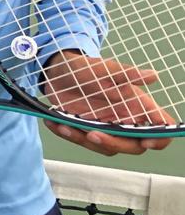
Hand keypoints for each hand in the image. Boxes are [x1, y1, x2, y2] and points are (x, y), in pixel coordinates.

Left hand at [43, 50, 173, 155]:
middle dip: (114, 143)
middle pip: (133, 145)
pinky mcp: (86, 130)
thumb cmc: (85, 67)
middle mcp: (124, 119)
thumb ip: (126, 74)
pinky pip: (82, 141)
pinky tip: (55, 123)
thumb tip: (152, 75)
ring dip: (85, 140)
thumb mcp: (103, 68)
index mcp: (136, 104)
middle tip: (92, 133)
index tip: (147, 141)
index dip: (160, 138)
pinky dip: (68, 135)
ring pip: (106, 147)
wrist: (56, 71)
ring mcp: (106, 127)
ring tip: (66, 125)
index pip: (159, 127)